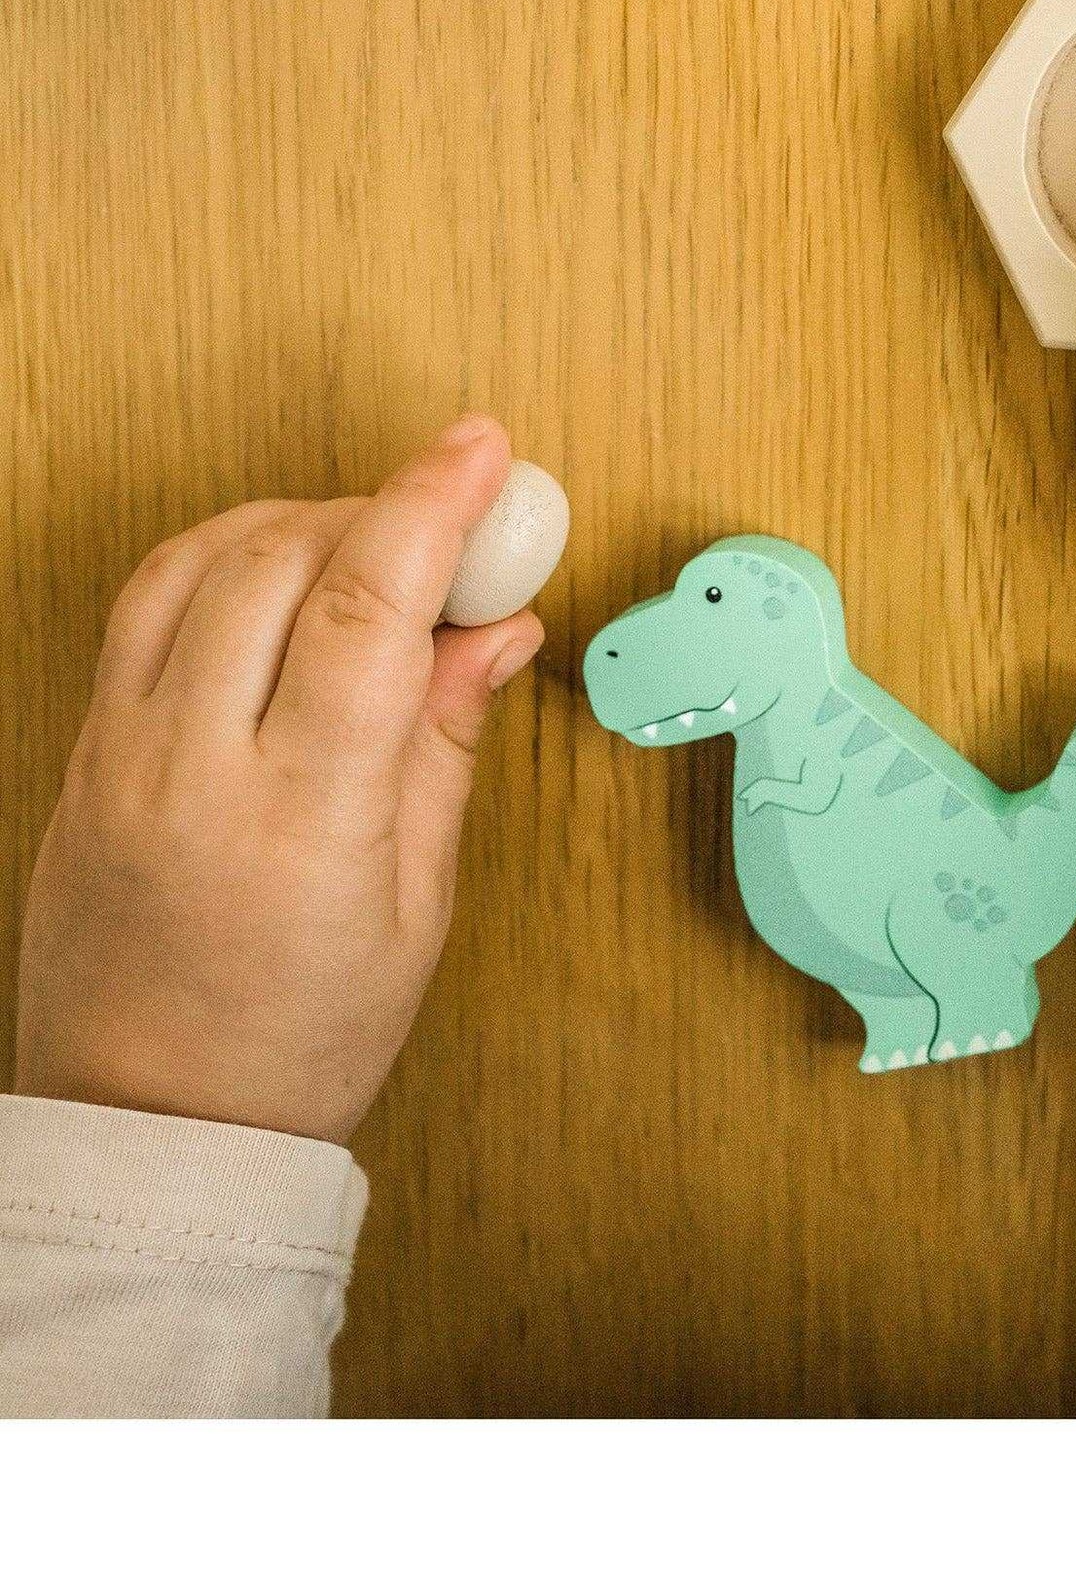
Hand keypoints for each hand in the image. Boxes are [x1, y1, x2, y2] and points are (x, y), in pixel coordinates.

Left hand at [12, 416, 544, 1143]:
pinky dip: (221, 557)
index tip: (482, 450)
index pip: (366, 611)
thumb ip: (447, 742)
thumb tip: (494, 628)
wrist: (153, 1124)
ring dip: (295, 518)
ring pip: (194, 562)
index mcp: (301, 820)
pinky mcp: (82, 752)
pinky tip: (280, 576)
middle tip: (450, 517)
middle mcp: (191, 769)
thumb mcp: (419, 902)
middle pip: (278, 560)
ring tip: (368, 543)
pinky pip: (141, 606)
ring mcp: (119, 755)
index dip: (430, 508)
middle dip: (377, 505)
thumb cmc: (301, 1037)